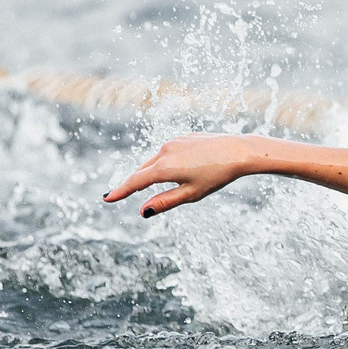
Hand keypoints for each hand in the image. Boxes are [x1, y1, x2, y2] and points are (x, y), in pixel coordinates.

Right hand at [105, 133, 276, 217]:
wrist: (240, 151)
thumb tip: (143, 211)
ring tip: (149, 183)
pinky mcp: (184, 137)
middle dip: (134, 182)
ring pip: (155, 160)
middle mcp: (165, 151)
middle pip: (143, 171)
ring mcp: (174, 142)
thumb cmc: (217, 176)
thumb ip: (165, 202)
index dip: (120, 191)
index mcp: (164, 168)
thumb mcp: (191, 194)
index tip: (107, 198)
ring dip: (151, 172)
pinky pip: (168, 152)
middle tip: (121, 193)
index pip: (135, 182)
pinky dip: (165, 162)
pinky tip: (177, 168)